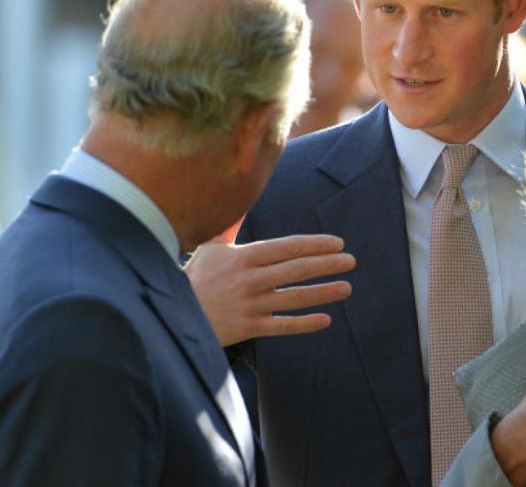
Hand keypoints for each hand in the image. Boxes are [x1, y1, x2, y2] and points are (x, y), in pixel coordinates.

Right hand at [185, 235, 354, 345]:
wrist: (174, 314)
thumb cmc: (195, 277)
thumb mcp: (210, 246)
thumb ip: (231, 226)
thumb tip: (236, 198)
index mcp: (243, 257)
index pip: (287, 247)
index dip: (314, 245)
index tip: (337, 243)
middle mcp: (249, 280)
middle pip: (296, 270)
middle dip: (327, 264)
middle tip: (351, 261)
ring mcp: (250, 305)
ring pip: (295, 297)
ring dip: (324, 292)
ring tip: (347, 288)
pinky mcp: (248, 327)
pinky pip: (282, 326)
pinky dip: (305, 323)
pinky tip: (326, 319)